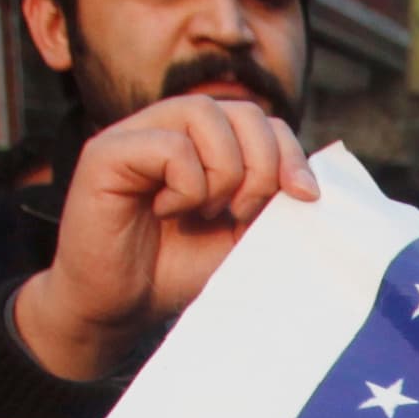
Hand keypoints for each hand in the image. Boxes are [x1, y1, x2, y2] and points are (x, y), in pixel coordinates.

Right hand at [14, 96, 316, 380]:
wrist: (119, 307)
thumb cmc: (175, 269)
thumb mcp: (240, 236)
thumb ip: (270, 203)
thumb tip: (312, 185)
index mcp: (204, 142)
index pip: (263, 121)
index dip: (291, 154)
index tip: (304, 198)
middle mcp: (169, 127)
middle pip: (242, 110)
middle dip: (263, 165)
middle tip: (243, 213)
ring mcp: (136, 133)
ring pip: (204, 113)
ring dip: (224, 172)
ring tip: (206, 212)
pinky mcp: (106, 152)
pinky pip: (170, 146)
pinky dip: (186, 186)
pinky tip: (166, 212)